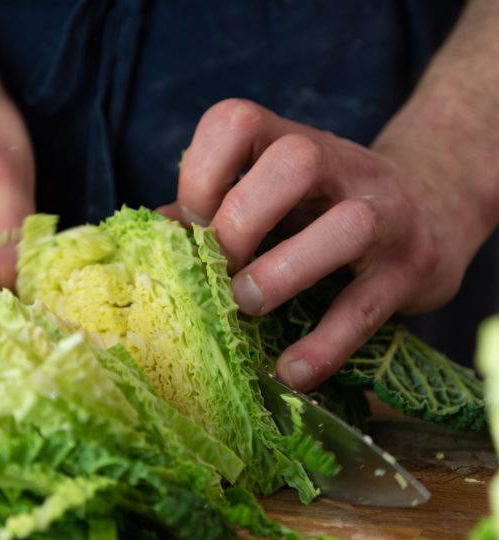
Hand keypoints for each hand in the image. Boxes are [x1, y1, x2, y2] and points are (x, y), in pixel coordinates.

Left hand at [160, 99, 479, 389]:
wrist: (431, 209)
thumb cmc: (326, 206)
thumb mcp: (274, 193)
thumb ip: (217, 209)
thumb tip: (154, 238)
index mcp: (291, 142)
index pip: (237, 122)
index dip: (200, 176)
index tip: (193, 228)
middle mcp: (343, 165)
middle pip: (295, 161)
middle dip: (240, 224)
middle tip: (221, 270)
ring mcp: (385, 213)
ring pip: (348, 224)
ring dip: (281, 272)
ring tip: (248, 305)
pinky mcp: (410, 269)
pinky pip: (365, 308)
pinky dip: (323, 346)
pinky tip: (290, 371)